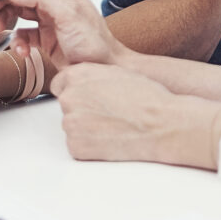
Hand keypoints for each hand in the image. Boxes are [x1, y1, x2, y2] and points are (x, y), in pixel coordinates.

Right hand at [0, 0, 125, 68]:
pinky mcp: (44, 38)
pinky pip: (21, 35)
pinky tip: (23, 51)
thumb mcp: (68, 15)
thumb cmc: (95, 43)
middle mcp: (51, 0)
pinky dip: (16, 42)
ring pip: (13, 12)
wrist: (105, 71)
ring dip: (1, 21)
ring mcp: (47, 19)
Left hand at [52, 63, 220, 169]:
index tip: (90, 98)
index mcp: (76, 75)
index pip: (60, 84)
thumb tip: (81, 82)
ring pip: (73, 126)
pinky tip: (111, 139)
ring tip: (113, 126)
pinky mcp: (76, 147)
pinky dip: (91, 146)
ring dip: (87, 128)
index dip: (77, 92)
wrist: (160, 124)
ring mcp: (70, 124)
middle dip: (83, 110)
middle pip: (67, 106)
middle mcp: (68, 98)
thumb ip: (91, 75)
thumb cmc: (146, 96)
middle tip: (109, 114)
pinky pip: (78, 146)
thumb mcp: (115, 73)